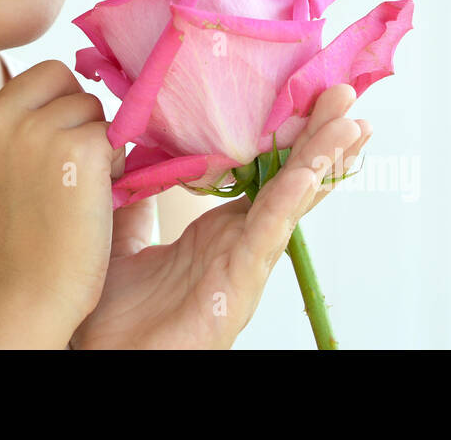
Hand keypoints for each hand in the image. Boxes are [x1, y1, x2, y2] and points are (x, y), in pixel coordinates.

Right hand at [0, 0, 122, 330]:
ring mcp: (28, 130)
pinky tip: (85, 196)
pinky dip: (112, 161)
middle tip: (50, 167)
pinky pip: (112, 131)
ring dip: (90, 136)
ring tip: (64, 185)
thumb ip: (15, 121)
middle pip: (54, 74)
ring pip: (88, 101)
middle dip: (66, 111)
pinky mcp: (72, 147)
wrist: (23, 293)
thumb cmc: (17, 235)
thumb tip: (68, 80)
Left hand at [69, 83, 368, 349]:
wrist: (97, 356)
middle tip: (344, 93)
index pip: (261, 173)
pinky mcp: (239, 285)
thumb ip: (133, 193)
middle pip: (288, 179)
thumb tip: (126, 142)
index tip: (303, 93)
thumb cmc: (109, 309)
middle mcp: (238, 242)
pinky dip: (291, 201)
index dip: (283, 135)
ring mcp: (243, 263)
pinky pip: (268, 234)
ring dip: (323, 161)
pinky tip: (311, 175)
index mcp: (216, 229)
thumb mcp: (121, 234)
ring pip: (290, 201)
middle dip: (319, 137)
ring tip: (353, 125)